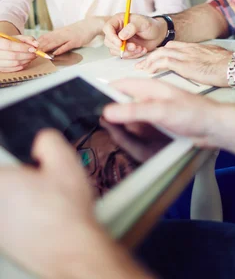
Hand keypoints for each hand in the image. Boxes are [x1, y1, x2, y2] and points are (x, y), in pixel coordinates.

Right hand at [0, 34, 38, 72]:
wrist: (2, 49)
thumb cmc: (11, 42)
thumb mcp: (18, 38)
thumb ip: (28, 39)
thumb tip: (37, 44)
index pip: (10, 46)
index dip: (23, 48)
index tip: (33, 49)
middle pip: (13, 56)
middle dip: (27, 55)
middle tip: (35, 54)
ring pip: (14, 63)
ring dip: (26, 61)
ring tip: (32, 57)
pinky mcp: (1, 68)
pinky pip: (13, 69)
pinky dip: (22, 66)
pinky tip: (27, 62)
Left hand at [0, 130, 150, 278]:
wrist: (72, 249)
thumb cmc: (67, 211)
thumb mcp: (65, 159)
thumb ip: (47, 140)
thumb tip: (41, 142)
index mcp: (0, 181)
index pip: (3, 164)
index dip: (19, 165)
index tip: (31, 170)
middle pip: (5, 183)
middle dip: (20, 182)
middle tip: (40, 184)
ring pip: (8, 205)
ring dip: (22, 201)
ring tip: (45, 204)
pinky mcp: (4, 245)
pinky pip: (12, 223)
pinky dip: (24, 220)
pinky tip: (44, 220)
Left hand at [38, 18, 103, 55]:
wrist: (91, 24)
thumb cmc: (79, 29)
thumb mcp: (66, 31)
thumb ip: (58, 36)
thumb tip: (48, 42)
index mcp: (59, 31)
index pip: (46, 36)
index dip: (38, 41)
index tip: (30, 46)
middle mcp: (62, 33)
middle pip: (49, 39)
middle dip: (40, 46)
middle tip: (32, 51)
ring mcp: (69, 37)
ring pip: (56, 42)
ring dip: (47, 47)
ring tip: (40, 52)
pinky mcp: (76, 41)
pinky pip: (67, 46)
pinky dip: (60, 49)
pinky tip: (55, 53)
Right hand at [103, 13, 166, 57]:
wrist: (158, 34)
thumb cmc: (150, 25)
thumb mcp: (143, 23)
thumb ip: (132, 27)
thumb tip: (121, 36)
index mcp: (119, 20)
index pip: (108, 28)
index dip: (111, 37)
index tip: (120, 43)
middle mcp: (117, 30)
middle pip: (109, 41)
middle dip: (121, 47)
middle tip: (134, 46)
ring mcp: (120, 40)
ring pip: (115, 50)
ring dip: (128, 52)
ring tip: (140, 48)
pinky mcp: (125, 48)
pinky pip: (123, 55)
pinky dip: (132, 55)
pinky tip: (141, 50)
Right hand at [103, 77, 223, 147]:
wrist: (214, 127)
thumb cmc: (195, 113)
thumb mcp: (160, 111)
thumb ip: (135, 111)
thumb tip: (109, 111)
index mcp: (150, 87)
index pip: (121, 85)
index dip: (105, 92)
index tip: (90, 101)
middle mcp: (151, 97)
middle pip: (124, 101)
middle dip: (113, 111)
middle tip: (100, 122)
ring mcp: (156, 109)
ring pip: (131, 115)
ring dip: (123, 123)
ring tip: (113, 130)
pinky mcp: (160, 122)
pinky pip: (141, 126)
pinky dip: (134, 131)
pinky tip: (132, 137)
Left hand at [135, 42, 231, 86]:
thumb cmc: (230, 65)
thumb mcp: (216, 59)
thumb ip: (207, 61)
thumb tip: (206, 66)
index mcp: (196, 48)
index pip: (174, 46)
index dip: (162, 52)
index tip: (155, 58)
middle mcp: (189, 49)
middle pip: (164, 48)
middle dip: (152, 56)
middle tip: (143, 64)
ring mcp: (186, 56)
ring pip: (160, 53)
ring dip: (149, 61)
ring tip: (141, 68)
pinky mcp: (185, 65)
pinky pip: (164, 62)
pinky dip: (154, 66)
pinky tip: (149, 71)